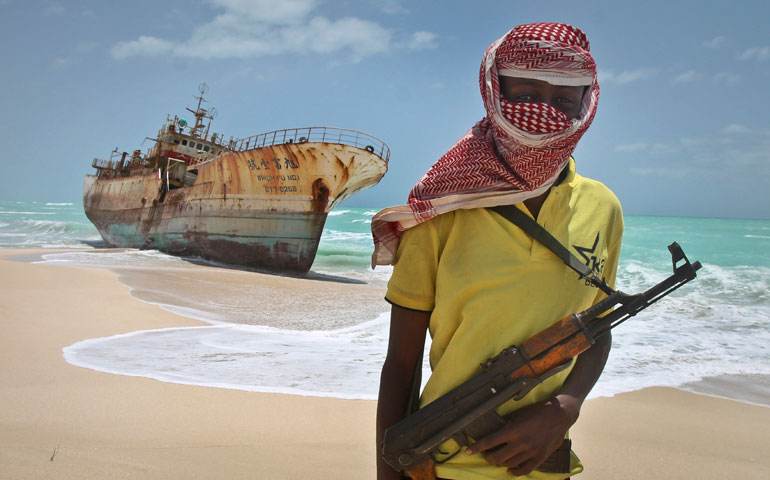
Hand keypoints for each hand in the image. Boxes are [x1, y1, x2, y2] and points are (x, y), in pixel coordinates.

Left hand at [465, 395, 579, 475]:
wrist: (559, 415)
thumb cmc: (537, 411)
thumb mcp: (518, 414)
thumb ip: (508, 424)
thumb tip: (497, 431)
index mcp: (513, 430)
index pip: (490, 441)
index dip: (477, 447)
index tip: (468, 451)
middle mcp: (521, 443)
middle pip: (498, 457)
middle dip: (489, 457)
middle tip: (486, 455)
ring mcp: (531, 451)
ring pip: (510, 464)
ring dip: (501, 463)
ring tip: (498, 459)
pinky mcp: (540, 457)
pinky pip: (525, 469)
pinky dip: (516, 471)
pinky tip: (511, 470)